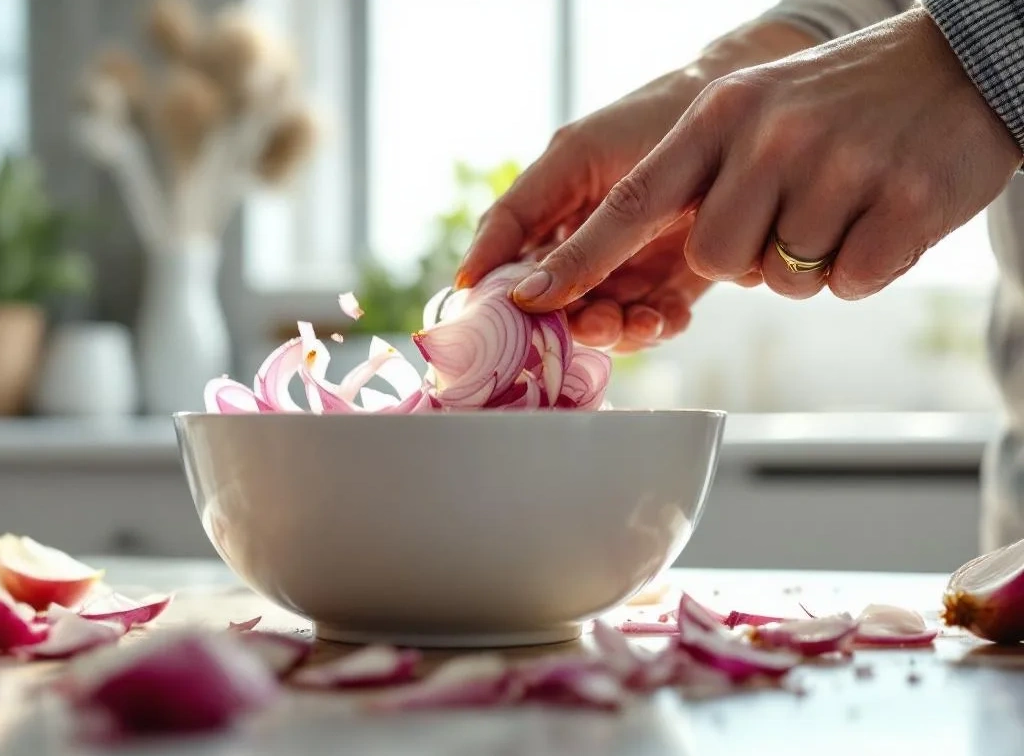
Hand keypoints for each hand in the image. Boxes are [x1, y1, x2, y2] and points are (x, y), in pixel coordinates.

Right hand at [459, 22, 814, 348]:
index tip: (492, 314)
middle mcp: (580, 241)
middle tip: (595, 321)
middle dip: (571, 319)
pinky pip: (649, 320)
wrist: (741, 115)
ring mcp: (624, 264)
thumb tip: (496, 284)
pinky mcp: (669, 281)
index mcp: (550, 206)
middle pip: (554, 300)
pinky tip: (671, 316)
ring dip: (617, 330)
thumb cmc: (654, 117)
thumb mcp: (582, 157)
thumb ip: (532, 213)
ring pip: (601, 319)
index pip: (505, 255)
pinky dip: (657, 326)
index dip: (492, 287)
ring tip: (642, 321)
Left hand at [511, 8, 1022, 313]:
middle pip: (716, 259)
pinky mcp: (906, 203)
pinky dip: (867, 264)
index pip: (632, 201)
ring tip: (844, 200)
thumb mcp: (751, 112)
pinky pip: (852, 281)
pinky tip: (886, 212)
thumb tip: (630, 259)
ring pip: (785, 278)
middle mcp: (771, 136)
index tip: (532, 295)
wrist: (961, 67)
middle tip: (791, 214)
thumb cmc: (838, 104)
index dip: (580, 256)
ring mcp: (840, 166)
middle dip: (748, 258)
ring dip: (809, 260)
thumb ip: (692, 174)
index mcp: (722, 114)